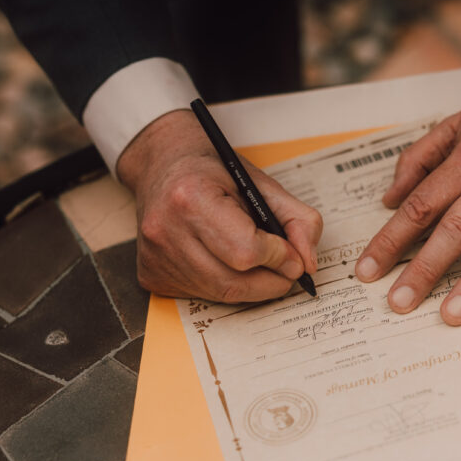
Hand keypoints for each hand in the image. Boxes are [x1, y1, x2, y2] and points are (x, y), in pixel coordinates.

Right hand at [118, 109, 322, 302]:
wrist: (163, 165)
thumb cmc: (212, 172)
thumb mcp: (261, 183)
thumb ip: (297, 220)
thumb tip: (308, 264)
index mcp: (190, 197)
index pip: (246, 251)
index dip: (279, 257)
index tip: (293, 256)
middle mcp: (165, 230)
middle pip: (234, 282)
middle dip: (272, 281)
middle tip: (287, 270)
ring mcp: (156, 257)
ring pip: (221, 294)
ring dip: (251, 287)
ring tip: (261, 266)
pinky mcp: (152, 275)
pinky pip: (202, 296)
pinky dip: (226, 286)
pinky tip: (227, 263)